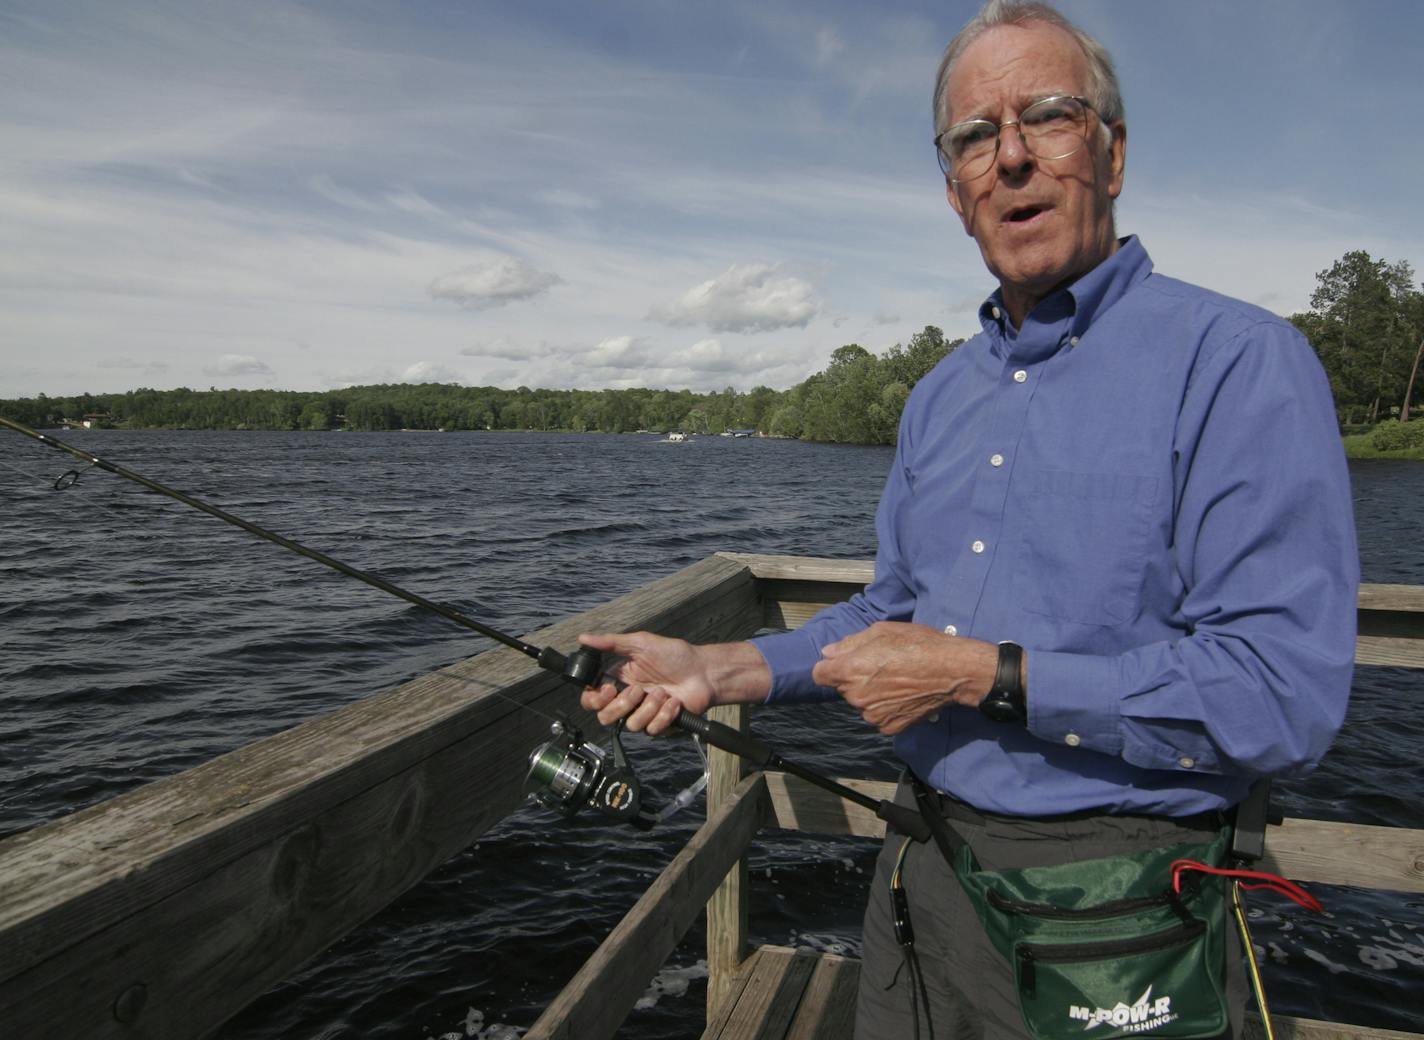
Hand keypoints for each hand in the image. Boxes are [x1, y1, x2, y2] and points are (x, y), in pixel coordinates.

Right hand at [577, 631, 718, 734]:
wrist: (703, 671)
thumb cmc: (675, 655)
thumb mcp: (641, 643)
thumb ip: (611, 643)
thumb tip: (583, 638)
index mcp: (619, 680)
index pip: (592, 699)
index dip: (594, 699)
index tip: (608, 689)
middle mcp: (628, 700)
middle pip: (605, 717)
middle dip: (621, 705)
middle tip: (638, 690)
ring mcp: (644, 714)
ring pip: (630, 724)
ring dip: (648, 707)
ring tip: (663, 692)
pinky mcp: (660, 725)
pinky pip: (652, 729)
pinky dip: (664, 714)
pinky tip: (674, 702)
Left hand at [811, 621, 998, 734]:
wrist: (952, 671)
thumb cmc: (919, 645)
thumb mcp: (882, 631)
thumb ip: (850, 643)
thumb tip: (828, 652)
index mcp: (849, 671)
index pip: (819, 674)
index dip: (831, 667)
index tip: (845, 663)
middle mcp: (856, 697)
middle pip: (843, 688)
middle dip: (855, 678)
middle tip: (882, 666)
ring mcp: (872, 715)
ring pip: (861, 703)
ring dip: (871, 694)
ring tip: (897, 680)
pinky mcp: (889, 727)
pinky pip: (878, 716)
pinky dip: (886, 708)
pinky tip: (904, 695)